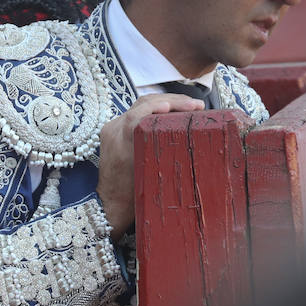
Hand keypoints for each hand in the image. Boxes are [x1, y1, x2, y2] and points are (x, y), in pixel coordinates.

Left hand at [96, 93, 203, 238]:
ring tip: (188, 106)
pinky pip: (134, 113)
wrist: (110, 204)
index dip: (168, 104)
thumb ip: (163, 152)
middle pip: (144, 103)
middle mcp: (114, 130)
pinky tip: (170, 112)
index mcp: (122, 139)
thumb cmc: (132, 197)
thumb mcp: (151, 175)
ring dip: (165, 102)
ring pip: (140, 105)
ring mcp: (111, 128)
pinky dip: (154, 110)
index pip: (143, 111)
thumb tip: (189, 134)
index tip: (189, 106)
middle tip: (196, 105)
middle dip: (173, 101)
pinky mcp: (112, 131)